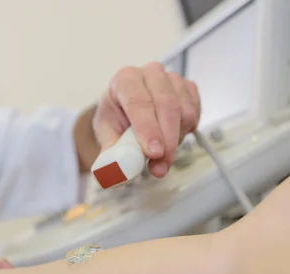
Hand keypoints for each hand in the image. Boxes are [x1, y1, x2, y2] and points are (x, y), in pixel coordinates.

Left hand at [84, 62, 200, 176]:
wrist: (126, 110)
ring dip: (176, 140)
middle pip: (166, 104)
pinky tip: (171, 140)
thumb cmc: (116, 118)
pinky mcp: (188, 88)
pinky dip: (186, 132)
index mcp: (124, 79)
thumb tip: (116, 172)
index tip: (154, 152)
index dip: (148, 129)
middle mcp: (149, 73)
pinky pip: (195, 113)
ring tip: (161, 157)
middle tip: (161, 164)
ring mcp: (171, 79)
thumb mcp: (106, 135)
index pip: (139, 101)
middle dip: (167, 140)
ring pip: (184, 111)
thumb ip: (111, 153)